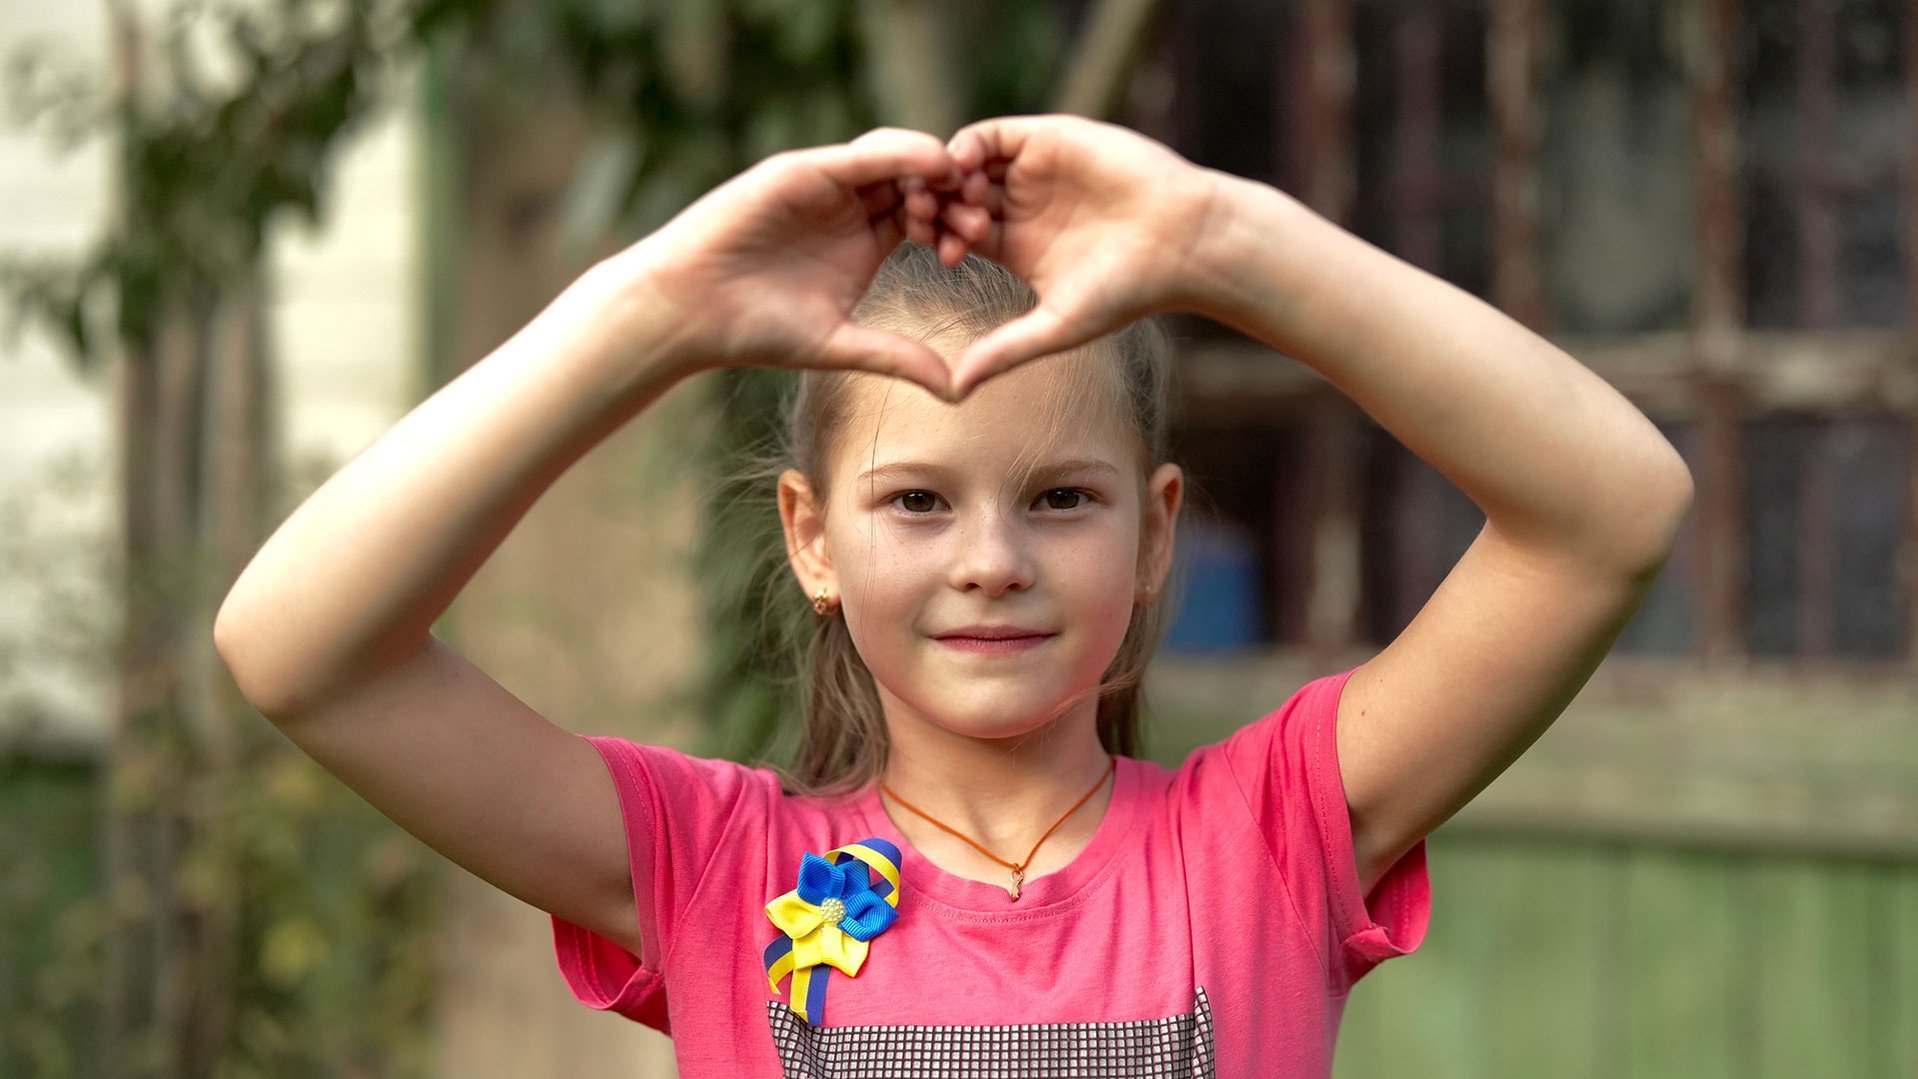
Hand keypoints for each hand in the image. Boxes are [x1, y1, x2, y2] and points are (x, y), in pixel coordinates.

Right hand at [635, 128, 986, 397]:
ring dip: (933, 169)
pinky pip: (862, 154)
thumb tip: (955, 391)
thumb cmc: (757, 331)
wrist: (693, 311)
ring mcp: (826, 184)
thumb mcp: (842, 345)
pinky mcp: (802, 170)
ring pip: (895, 159)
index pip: (926, 218)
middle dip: (955, 193)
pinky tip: (931, 163)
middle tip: (985, 212)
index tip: (990, 242)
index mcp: (866, 241)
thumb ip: (898, 357)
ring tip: (965, 185)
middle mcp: (850, 205)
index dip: (958, 225)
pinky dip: (899, 154)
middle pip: (919, 183)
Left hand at [938, 115, 1230, 395]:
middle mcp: (1021, 205)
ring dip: (947, 177)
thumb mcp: (1057, 325)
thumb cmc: (1129, 290)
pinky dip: (968, 147)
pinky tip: (964, 170)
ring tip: (951, 197)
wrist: (1182, 243)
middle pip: (952, 196)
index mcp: (1016, 245)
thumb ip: (1005, 350)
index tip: (942, 253)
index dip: (939, 238)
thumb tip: (955, 390)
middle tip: (931, 218)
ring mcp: (1033, 170)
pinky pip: (991, 135)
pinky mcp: (1049, 138)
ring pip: (966, 163)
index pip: (955, 233)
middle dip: (936, 205)